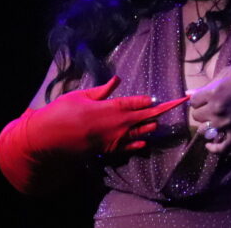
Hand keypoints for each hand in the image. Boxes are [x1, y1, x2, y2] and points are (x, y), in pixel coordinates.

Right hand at [26, 74, 189, 155]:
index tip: (160, 96)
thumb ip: (102, 90)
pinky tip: (145, 141)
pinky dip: (139, 143)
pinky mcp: (109, 151)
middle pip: (147, 117)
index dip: (150, 99)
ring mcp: (115, 140)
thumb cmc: (63, 113)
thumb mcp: (82, 96)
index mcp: (112, 109)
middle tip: (180, 103)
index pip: (138, 103)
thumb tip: (118, 80)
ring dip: (152, 125)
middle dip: (164, 109)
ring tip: (161, 120)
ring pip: (142, 133)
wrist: (50, 140)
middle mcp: (119, 125)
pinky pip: (130, 147)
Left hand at [186, 65, 230, 155]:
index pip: (193, 101)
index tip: (204, 98)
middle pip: (197, 116)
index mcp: (214, 92)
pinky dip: (213, 149)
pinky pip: (220, 149)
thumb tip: (190, 92)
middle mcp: (217, 110)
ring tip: (212, 122)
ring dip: (207, 127)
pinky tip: (210, 145)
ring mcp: (227, 125)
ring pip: (205, 132)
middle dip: (201, 111)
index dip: (198, 99)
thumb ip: (211, 82)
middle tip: (210, 109)